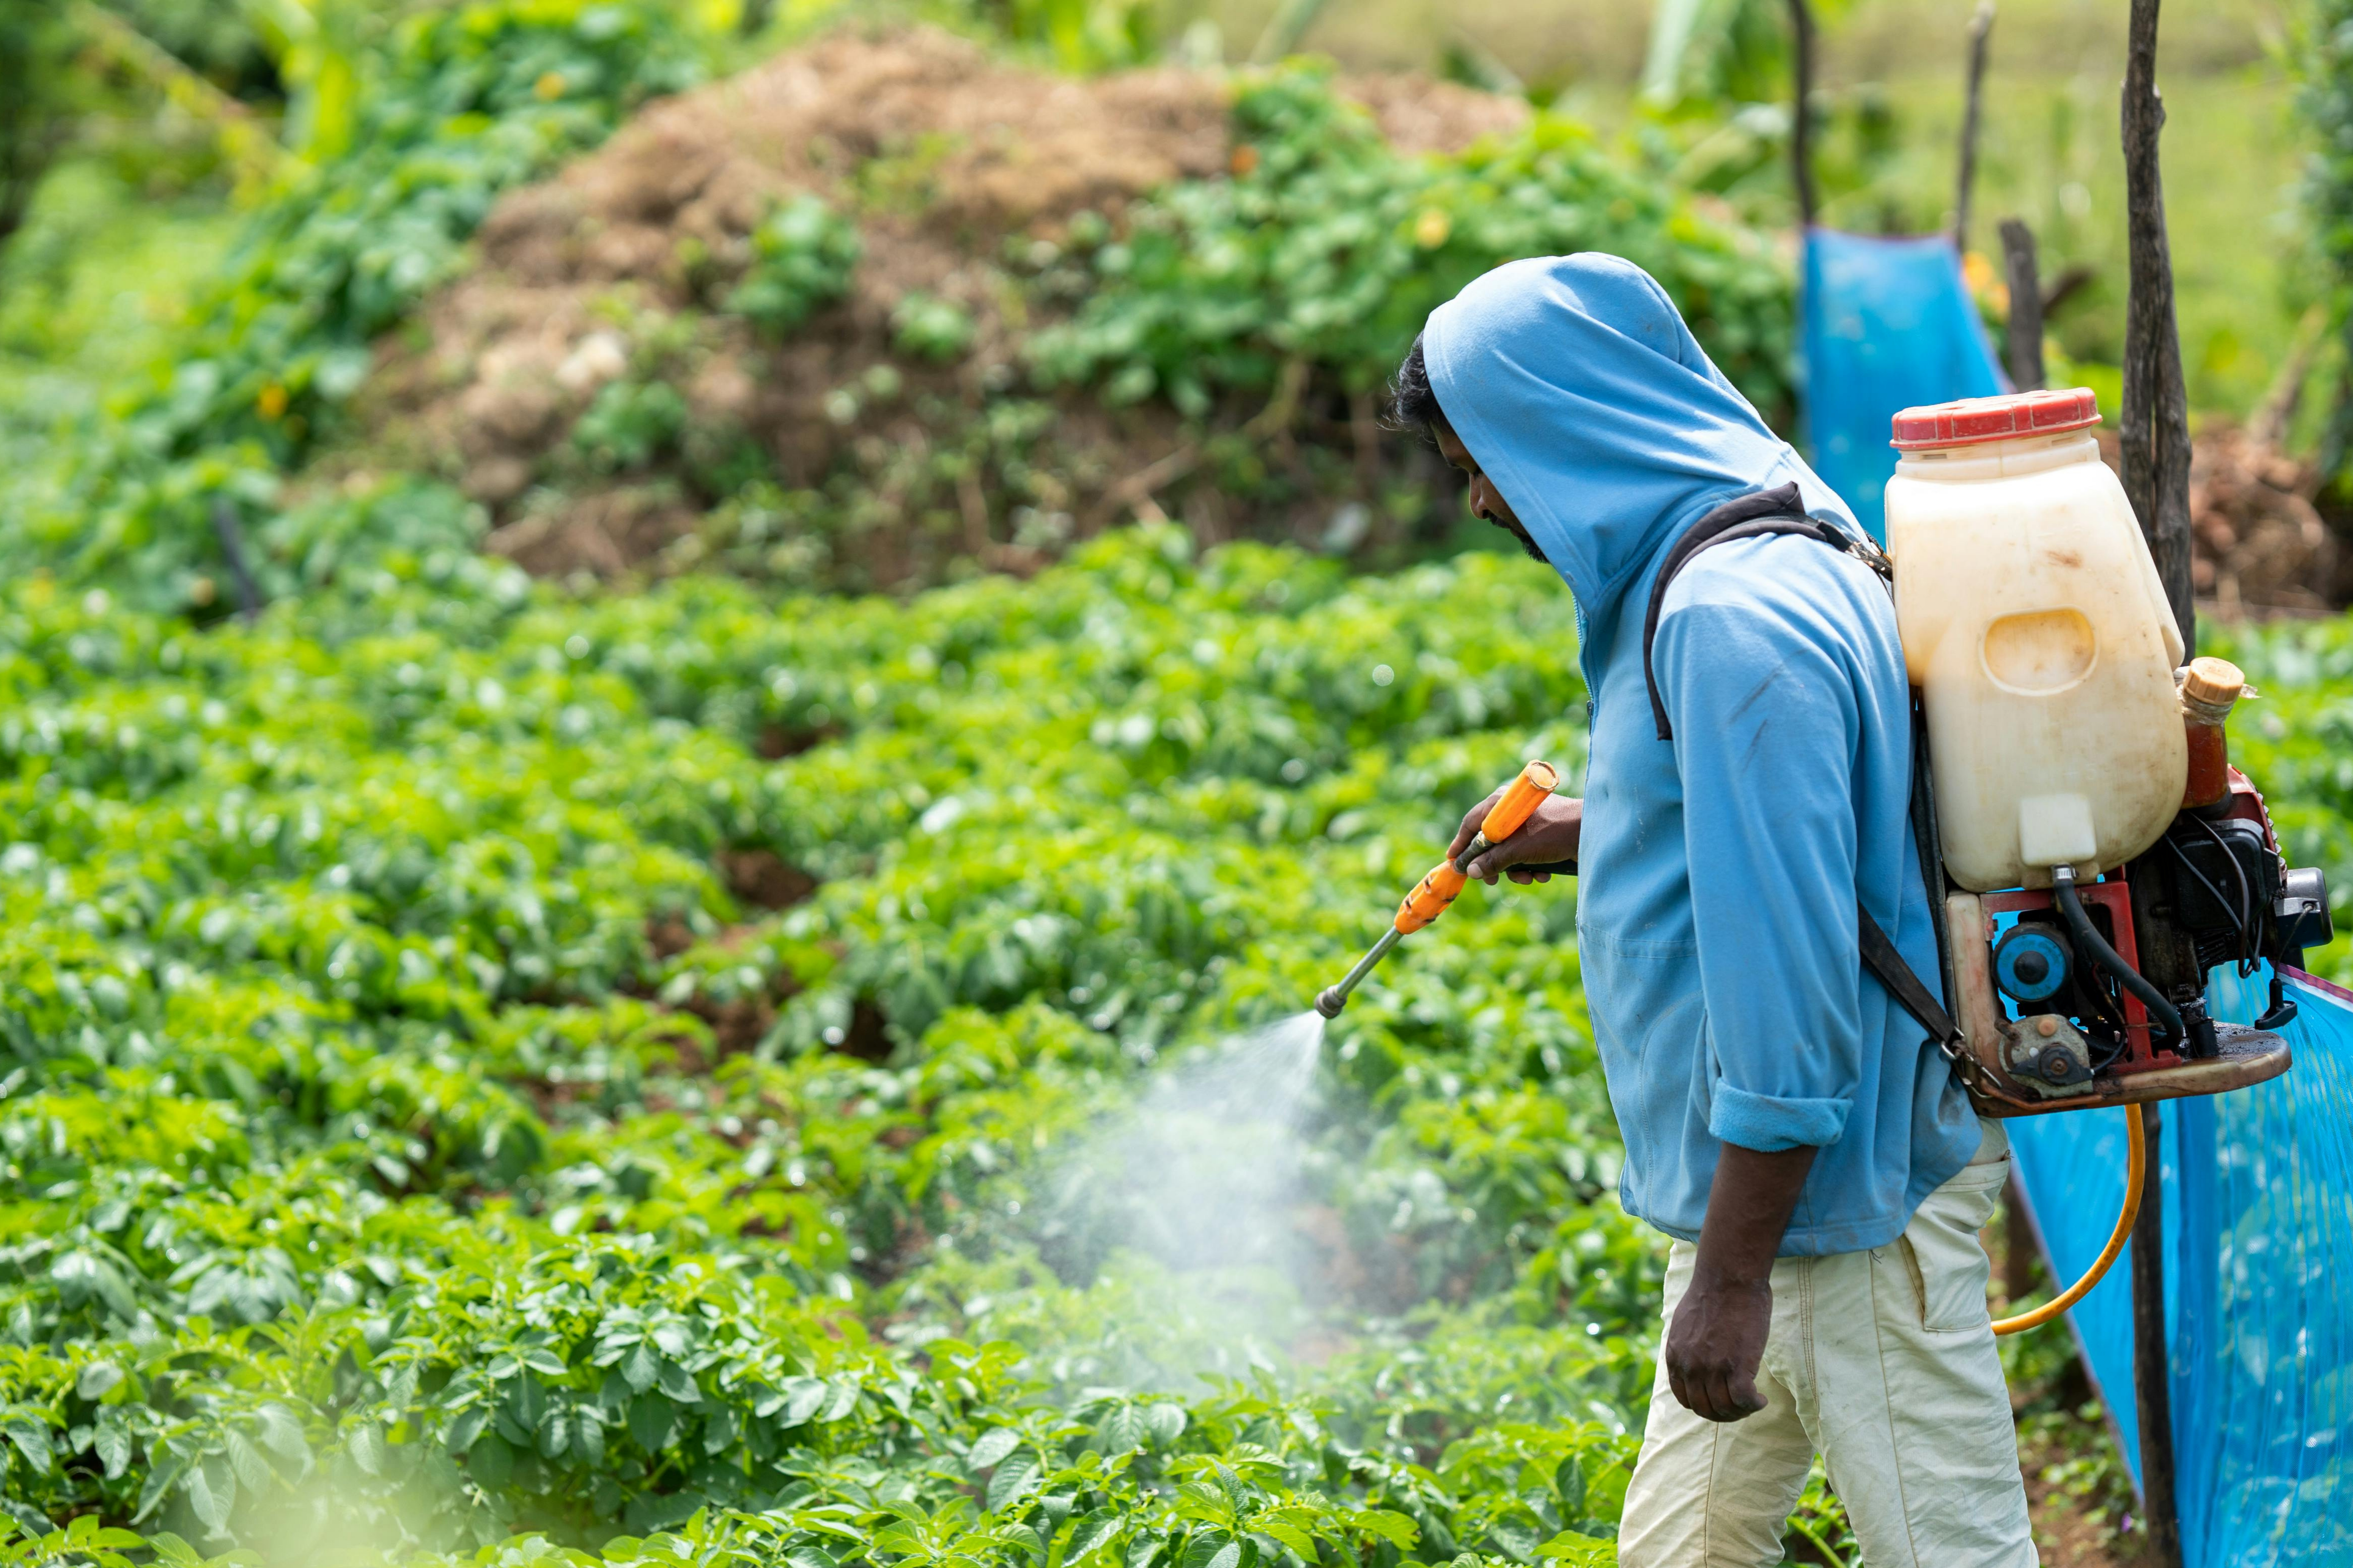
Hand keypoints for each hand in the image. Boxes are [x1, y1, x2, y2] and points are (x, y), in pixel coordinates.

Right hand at [1446, 792, 1582, 883]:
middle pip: (1490, 841)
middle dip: (1494, 865)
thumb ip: (1492, 861)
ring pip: (1509, 851)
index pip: (1472, 823)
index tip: (1453, 861)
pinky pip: (1526, 853)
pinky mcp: (1542, 834)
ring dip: (1516, 869)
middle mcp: (1513, 810)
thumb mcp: (1519, 850)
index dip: (1461, 844)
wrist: (1594, 832)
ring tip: (1529, 878)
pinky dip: (1531, 866)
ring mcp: (1528, 822)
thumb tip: (1470, 872)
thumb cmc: (1554, 833)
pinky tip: (1543, 874)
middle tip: (1492, 882)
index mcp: (1502, 803)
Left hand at [1662, 1141, 1816, 1422]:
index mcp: (1675, 1355)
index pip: (1685, 1399)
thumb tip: (1693, 1358)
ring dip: (1741, 1412)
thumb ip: (1686, 1346)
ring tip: (1753, 1402)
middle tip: (1741, 1406)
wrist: (1728, 1276)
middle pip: (1705, 1409)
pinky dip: (1754, 1405)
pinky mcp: (1737, 1365)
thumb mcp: (1685, 1323)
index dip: (1704, 1405)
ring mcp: (1712, 1368)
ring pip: (1725, 1409)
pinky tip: (1762, 1399)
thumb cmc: (1713, 1293)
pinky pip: (1744, 1401)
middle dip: (1724, 1414)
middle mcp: (1690, 1365)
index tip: (1721, 1401)